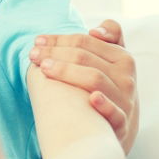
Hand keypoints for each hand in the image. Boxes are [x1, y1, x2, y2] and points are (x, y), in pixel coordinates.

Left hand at [29, 19, 138, 153]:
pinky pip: (115, 113)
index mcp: (122, 57)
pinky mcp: (122, 123)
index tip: (38, 41)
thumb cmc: (109, 87)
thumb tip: (94, 31)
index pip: (85, 42)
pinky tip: (91, 99)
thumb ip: (110, 37)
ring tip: (44, 69)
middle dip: (55, 53)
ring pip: (95, 79)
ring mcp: (125, 100)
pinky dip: (104, 104)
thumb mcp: (114, 61)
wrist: (122, 127)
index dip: (59, 39)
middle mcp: (126, 77)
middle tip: (33, 55)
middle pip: (85, 58)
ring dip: (67, 72)